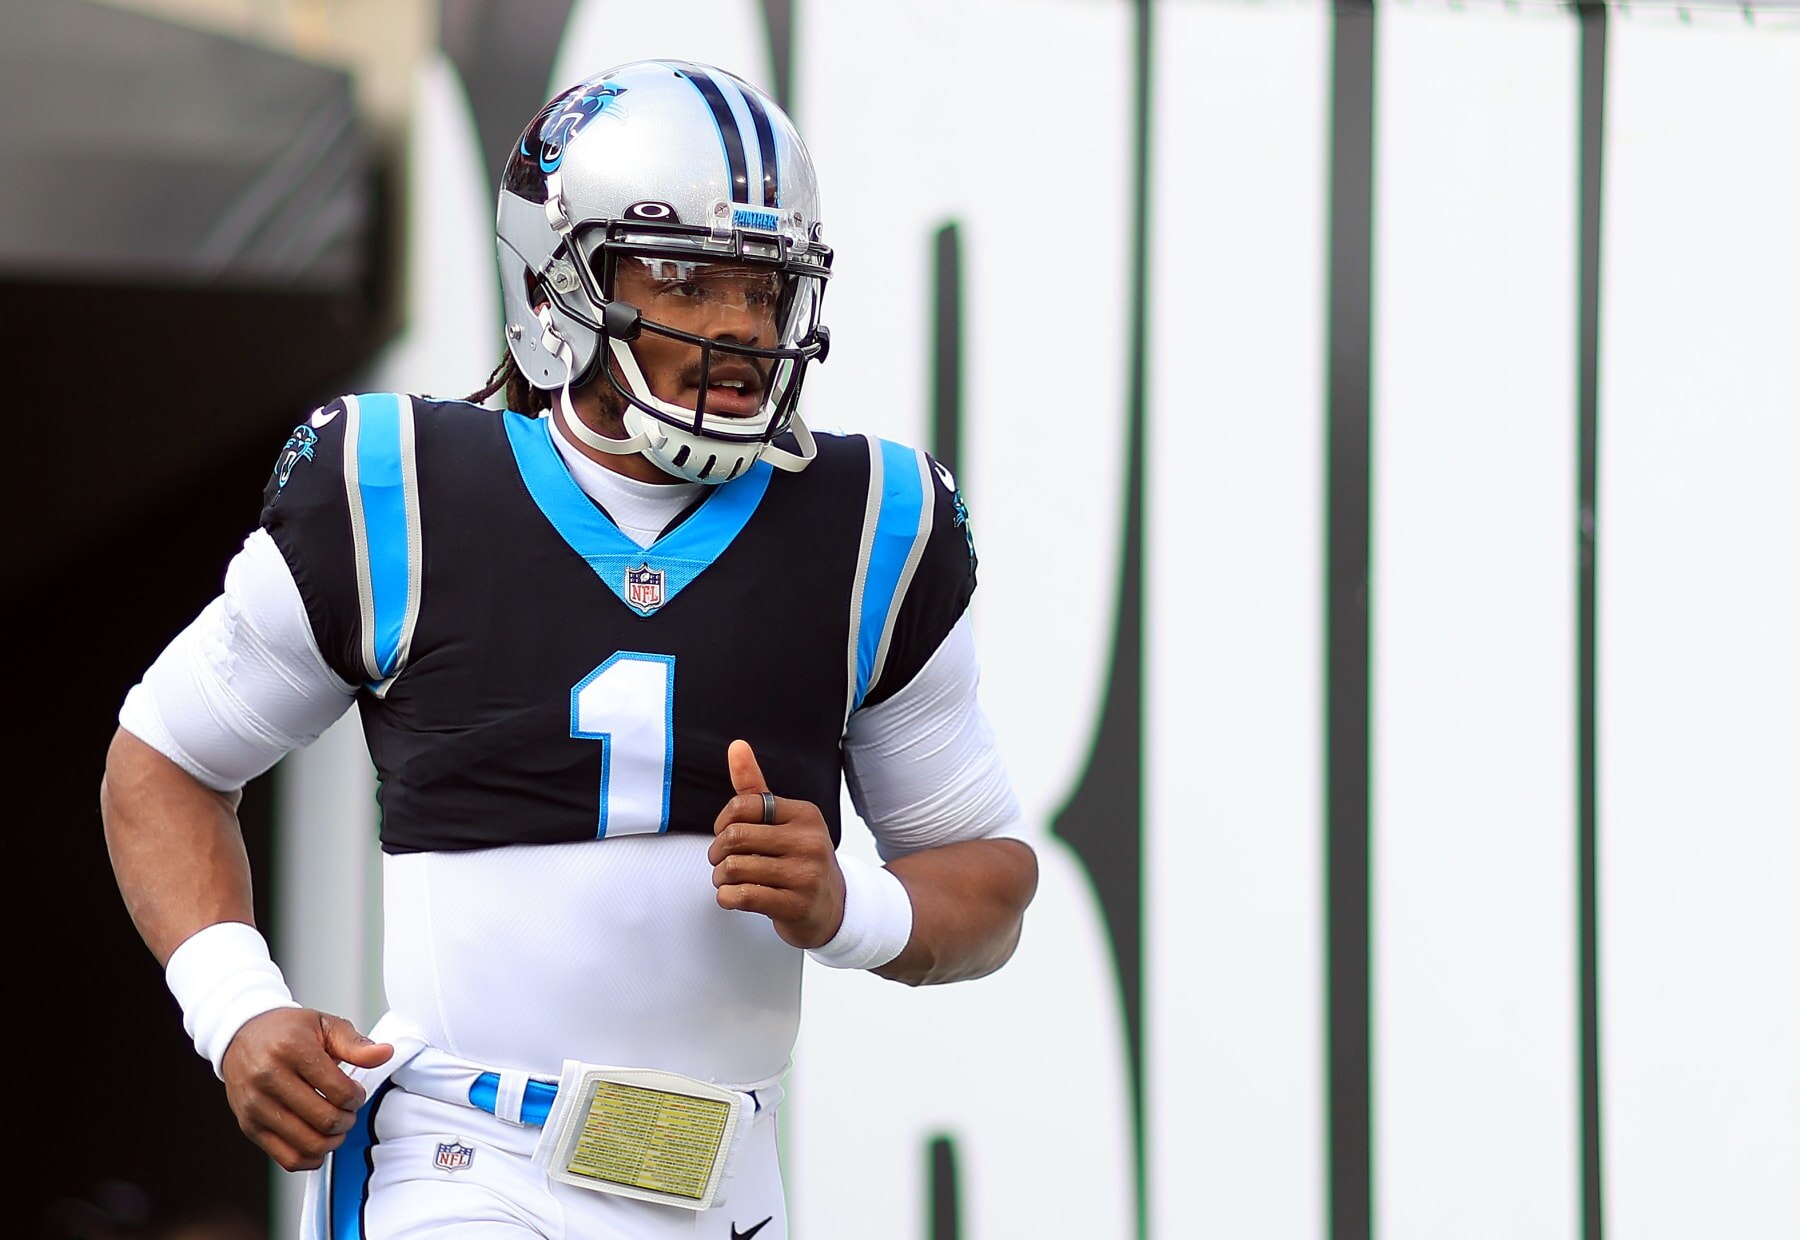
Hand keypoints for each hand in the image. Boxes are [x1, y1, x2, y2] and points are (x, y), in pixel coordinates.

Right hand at [220, 1008, 393, 1170]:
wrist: (241, 1035)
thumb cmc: (286, 1031)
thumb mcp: (324, 1024)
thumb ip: (356, 1044)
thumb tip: (384, 1054)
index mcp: (291, 1050)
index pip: (339, 1091)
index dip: (357, 1097)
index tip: (356, 1093)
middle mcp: (268, 1078)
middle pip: (325, 1120)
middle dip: (347, 1120)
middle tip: (348, 1110)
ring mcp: (256, 1106)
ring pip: (308, 1144)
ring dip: (332, 1141)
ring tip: (335, 1125)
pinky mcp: (249, 1126)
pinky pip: (287, 1158)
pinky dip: (310, 1158)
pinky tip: (318, 1141)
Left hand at [709, 739, 846, 949]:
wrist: (833, 908)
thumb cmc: (801, 861)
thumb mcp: (783, 821)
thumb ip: (755, 786)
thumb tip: (736, 746)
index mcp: (804, 815)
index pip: (744, 805)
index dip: (722, 822)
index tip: (725, 833)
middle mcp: (809, 841)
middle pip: (735, 838)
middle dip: (717, 853)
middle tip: (721, 861)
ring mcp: (805, 875)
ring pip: (735, 868)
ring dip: (721, 878)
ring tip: (728, 880)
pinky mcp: (796, 905)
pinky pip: (743, 896)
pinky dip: (727, 897)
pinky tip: (733, 896)